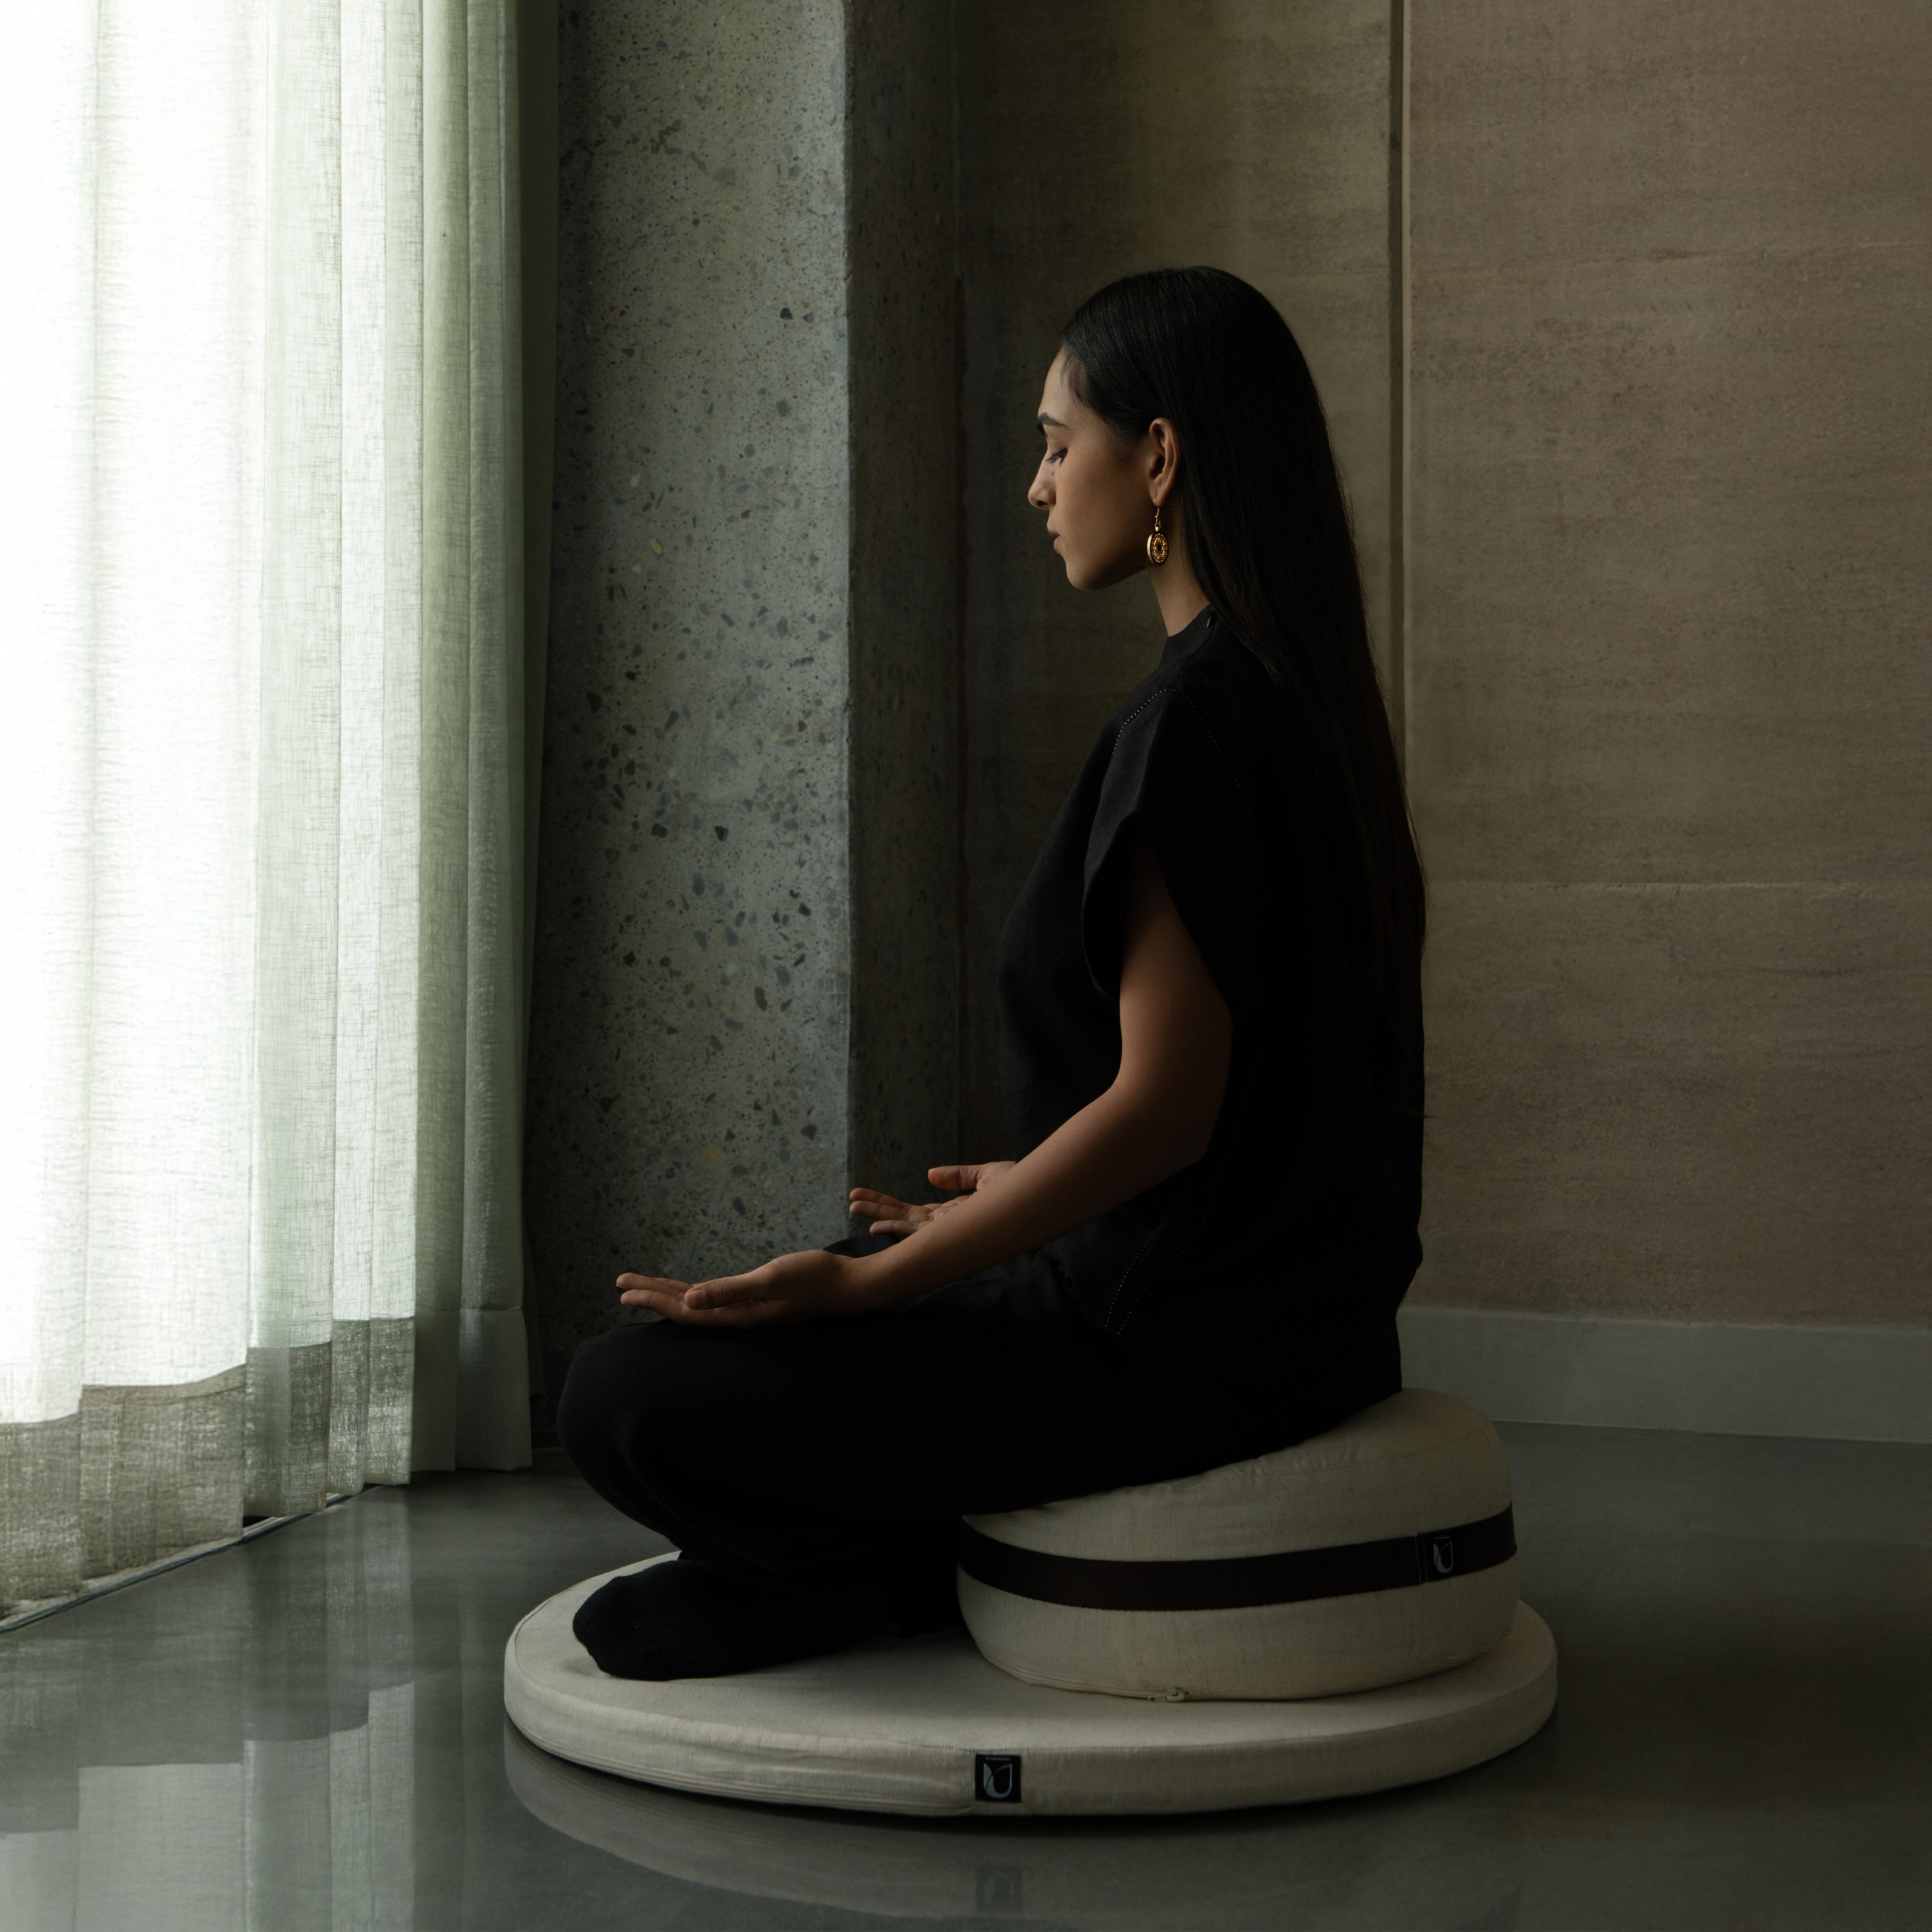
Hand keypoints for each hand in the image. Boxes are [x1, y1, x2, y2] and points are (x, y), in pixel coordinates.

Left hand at [616, 1246, 870, 1327]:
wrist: (847, 1285)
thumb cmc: (814, 1278)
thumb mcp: (771, 1279)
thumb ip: (730, 1291)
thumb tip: (690, 1300)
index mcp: (737, 1314)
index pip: (684, 1309)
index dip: (652, 1300)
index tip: (624, 1290)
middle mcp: (737, 1316)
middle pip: (685, 1308)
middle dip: (652, 1296)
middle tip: (620, 1283)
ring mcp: (747, 1310)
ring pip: (698, 1303)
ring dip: (669, 1294)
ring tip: (643, 1287)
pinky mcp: (756, 1300)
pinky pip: (714, 1298)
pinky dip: (693, 1293)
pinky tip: (688, 1291)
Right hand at [847, 1161, 1016, 1235]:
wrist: (1041, 1196)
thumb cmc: (1022, 1189)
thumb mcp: (987, 1175)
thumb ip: (959, 1176)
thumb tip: (929, 1174)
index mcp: (953, 1214)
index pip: (914, 1212)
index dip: (890, 1205)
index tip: (866, 1197)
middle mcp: (947, 1226)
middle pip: (903, 1219)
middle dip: (877, 1211)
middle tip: (851, 1202)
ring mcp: (948, 1231)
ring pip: (905, 1227)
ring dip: (879, 1218)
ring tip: (853, 1208)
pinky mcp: (952, 1232)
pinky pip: (918, 1235)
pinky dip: (895, 1233)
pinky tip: (876, 1228)